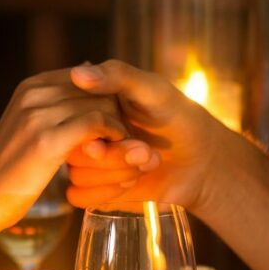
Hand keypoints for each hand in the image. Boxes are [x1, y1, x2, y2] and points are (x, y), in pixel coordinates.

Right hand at [0, 69, 130, 228]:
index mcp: (30, 86)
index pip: (85, 77)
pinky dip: (113, 135)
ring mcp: (38, 114)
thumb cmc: (8, 173)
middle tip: (125, 137)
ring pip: (100, 103)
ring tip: (123, 146)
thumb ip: (52, 110)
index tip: (115, 123)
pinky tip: (114, 151)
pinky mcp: (47, 139)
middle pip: (96, 88)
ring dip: (118, 125)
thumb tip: (82, 90)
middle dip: (116, 110)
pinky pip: (96, 123)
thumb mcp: (27, 130)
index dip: (105, 99)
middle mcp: (33, 93)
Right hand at [65, 60, 243, 210]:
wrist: (201, 161)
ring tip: (147, 162)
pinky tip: (133, 182)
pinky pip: (78, 196)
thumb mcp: (153, 89)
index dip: (94, 128)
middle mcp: (84, 132)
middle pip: (72, 150)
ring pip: (77, 176)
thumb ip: (117, 76)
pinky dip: (107, 192)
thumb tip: (77, 73)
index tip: (124, 130)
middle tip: (145, 151)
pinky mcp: (95, 189)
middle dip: (113, 156)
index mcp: (90, 104)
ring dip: (116, 173)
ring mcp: (88, 162)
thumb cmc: (179, 118)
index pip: (67, 116)